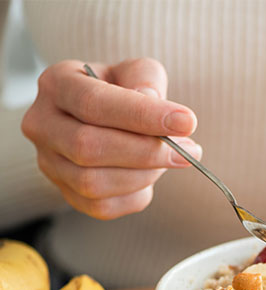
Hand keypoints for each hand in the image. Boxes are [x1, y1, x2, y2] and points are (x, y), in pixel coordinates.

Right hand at [21, 58, 201, 218]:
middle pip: (88, 147)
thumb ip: (145, 79)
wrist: (104, 120)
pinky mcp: (66, 194)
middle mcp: (42, 124)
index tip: (186, 122)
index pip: (94, 103)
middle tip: (189, 150)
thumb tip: (151, 101)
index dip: (143, 115)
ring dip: (144, 175)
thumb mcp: (136, 72)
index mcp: (57, 84)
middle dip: (146, 152)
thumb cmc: (122, 93)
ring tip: (172, 159)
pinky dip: (136, 195)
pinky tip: (150, 176)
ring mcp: (49, 163)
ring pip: (93, 183)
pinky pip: (102, 207)